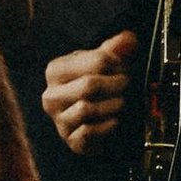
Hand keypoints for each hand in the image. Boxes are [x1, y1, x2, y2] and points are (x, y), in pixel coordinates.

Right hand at [42, 30, 139, 156]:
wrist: (88, 120)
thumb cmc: (92, 87)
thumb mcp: (101, 62)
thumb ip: (116, 48)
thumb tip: (128, 39)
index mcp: (56, 71)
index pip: (96, 61)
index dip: (118, 64)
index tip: (126, 67)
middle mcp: (51, 96)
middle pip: (90, 85)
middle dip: (117, 84)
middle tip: (127, 84)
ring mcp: (59, 121)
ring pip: (87, 109)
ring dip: (114, 105)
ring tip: (121, 102)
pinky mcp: (71, 141)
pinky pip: (89, 132)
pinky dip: (108, 126)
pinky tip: (114, 120)